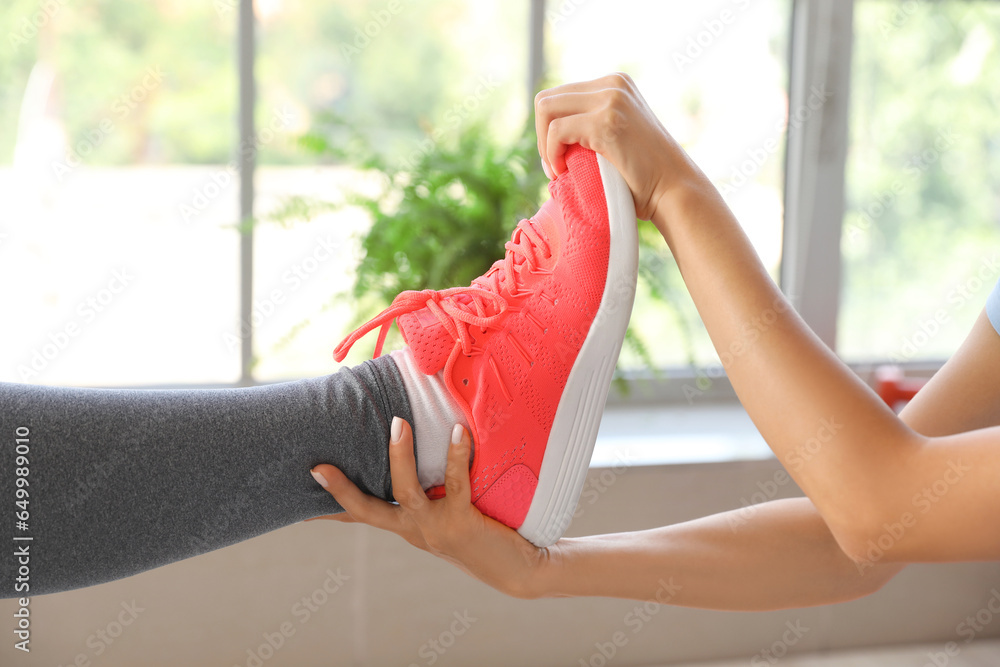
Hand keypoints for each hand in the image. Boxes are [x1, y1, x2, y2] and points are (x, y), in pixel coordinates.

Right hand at [307, 418, 552, 598]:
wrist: (517, 568)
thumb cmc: (481, 533)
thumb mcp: (446, 513)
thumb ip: (431, 490)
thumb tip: (423, 446)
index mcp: (406, 526)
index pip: (361, 515)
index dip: (329, 507)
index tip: (298, 498)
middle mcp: (414, 530)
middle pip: (368, 511)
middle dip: (341, 490)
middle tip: (317, 467)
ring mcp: (435, 528)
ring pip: (406, 491)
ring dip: (401, 456)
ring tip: (399, 423)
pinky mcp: (462, 521)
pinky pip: (457, 483)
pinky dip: (457, 455)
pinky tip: (458, 431)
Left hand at [534, 72, 700, 223]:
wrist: (674, 191)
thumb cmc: (644, 176)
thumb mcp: (617, 136)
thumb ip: (591, 123)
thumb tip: (549, 131)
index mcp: (615, 84)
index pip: (559, 96)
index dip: (549, 130)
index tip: (559, 160)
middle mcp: (613, 84)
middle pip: (547, 99)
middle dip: (541, 136)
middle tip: (555, 167)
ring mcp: (611, 99)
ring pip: (545, 110)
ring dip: (544, 145)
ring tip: (559, 170)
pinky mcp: (606, 122)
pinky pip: (556, 131)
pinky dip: (552, 154)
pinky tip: (565, 172)